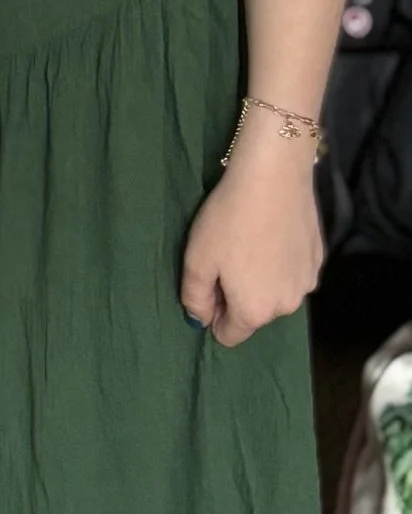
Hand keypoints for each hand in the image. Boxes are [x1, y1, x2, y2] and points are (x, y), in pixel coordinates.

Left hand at [178, 133, 324, 345]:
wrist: (273, 178)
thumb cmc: (228, 220)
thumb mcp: (197, 260)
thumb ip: (195, 298)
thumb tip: (200, 320)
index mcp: (256, 311)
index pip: (229, 335)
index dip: (213, 315)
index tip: (206, 285)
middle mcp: (287, 306)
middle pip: (254, 314)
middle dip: (237, 295)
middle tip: (224, 257)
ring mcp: (308, 282)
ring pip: (275, 293)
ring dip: (260, 279)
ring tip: (248, 243)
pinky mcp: (318, 259)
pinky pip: (291, 272)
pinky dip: (279, 262)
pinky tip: (269, 234)